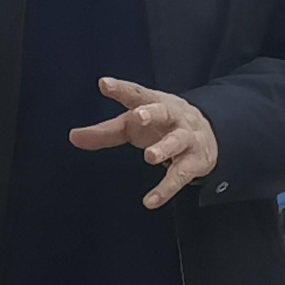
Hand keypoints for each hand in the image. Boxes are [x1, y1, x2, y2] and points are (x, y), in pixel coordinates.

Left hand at [73, 77, 219, 207]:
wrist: (211, 134)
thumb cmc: (161, 126)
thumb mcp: (133, 125)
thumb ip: (105, 132)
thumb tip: (73, 136)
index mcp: (154, 103)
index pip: (136, 93)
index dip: (121, 88)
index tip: (104, 84)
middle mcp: (172, 117)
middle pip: (163, 111)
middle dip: (151, 113)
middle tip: (138, 116)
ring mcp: (186, 138)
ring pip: (177, 141)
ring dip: (164, 148)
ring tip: (149, 157)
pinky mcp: (194, 162)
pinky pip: (180, 175)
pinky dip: (166, 189)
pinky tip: (150, 201)